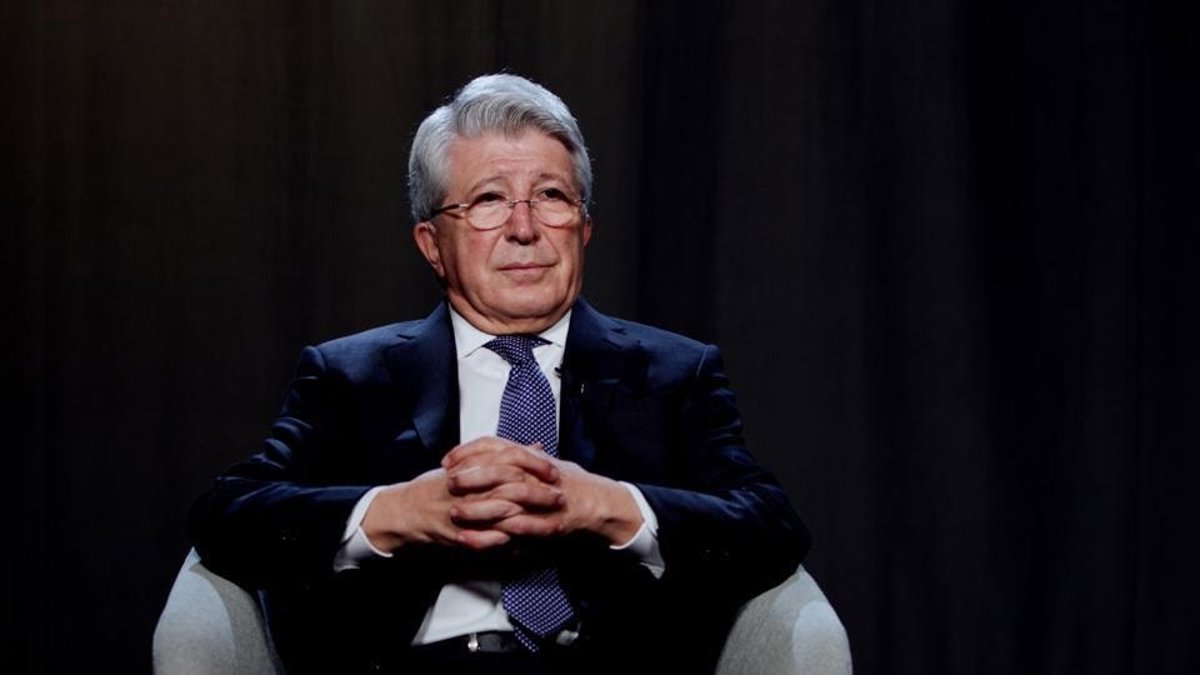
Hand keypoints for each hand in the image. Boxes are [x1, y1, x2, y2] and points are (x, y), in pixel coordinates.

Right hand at [360, 438, 563, 551]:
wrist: (404, 512)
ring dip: (530, 520)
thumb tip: (536, 446)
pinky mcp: (458, 535)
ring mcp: (463, 513)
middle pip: (510, 486)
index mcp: (470, 467)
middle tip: (560, 497)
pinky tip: (529, 549)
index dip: (533, 465)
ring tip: (551, 524)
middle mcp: (467, 488)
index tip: (553, 471)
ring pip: (502, 515)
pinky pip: (489, 542)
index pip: (508, 458)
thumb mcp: (467, 465)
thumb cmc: (437, 486)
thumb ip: (502, 456)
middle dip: (538, 493)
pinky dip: (510, 546)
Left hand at [444, 440, 644, 545]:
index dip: (469, 451)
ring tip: (455, 513)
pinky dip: (502, 531)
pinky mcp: (550, 521)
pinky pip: (524, 526)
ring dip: (479, 506)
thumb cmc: (567, 481)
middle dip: (470, 476)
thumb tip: (490, 449)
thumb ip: (518, 455)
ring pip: (507, 498)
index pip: (496, 445)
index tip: (448, 459)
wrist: (598, 502)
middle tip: (447, 483)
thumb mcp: (541, 463)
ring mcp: (544, 498)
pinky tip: (482, 538)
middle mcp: (536, 473)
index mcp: (531, 457)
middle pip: (498, 468)